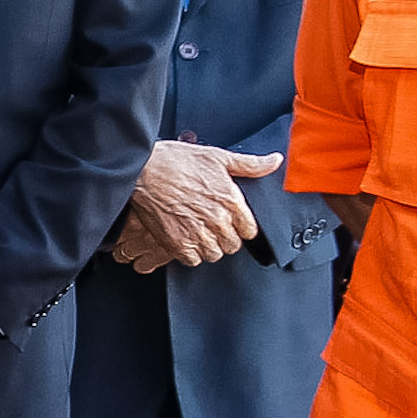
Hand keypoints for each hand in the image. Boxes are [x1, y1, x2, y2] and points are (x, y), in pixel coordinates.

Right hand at [116, 142, 279, 270]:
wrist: (142, 170)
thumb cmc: (177, 161)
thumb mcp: (217, 157)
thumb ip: (250, 164)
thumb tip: (275, 161)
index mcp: (231, 200)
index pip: (250, 231)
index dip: (241, 226)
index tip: (231, 221)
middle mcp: (217, 220)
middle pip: (233, 245)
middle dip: (225, 237)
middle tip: (211, 225)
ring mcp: (197, 234)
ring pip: (214, 254)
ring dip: (208, 246)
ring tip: (198, 232)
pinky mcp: (177, 244)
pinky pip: (194, 260)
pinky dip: (190, 253)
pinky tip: (185, 238)